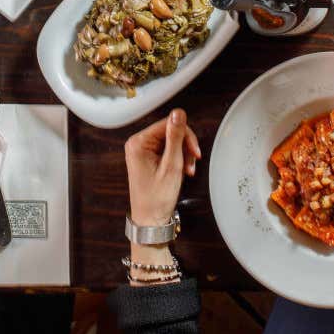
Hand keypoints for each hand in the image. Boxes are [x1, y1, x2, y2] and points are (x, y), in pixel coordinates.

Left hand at [125, 108, 200, 226]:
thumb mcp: (171, 165)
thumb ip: (175, 138)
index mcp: (138, 143)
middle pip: (169, 132)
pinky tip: (182, 171)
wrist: (150, 220)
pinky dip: (177, 160)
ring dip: (183, 154)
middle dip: (184, 147)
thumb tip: (178, 113)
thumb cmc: (157, 198)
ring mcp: (141, 151)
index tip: (195, 151)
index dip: (185, 136)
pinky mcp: (147, 158)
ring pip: (170, 142)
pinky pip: (167, 150)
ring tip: (187, 171)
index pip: (167, 124)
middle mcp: (137, 144)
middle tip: (193, 163)